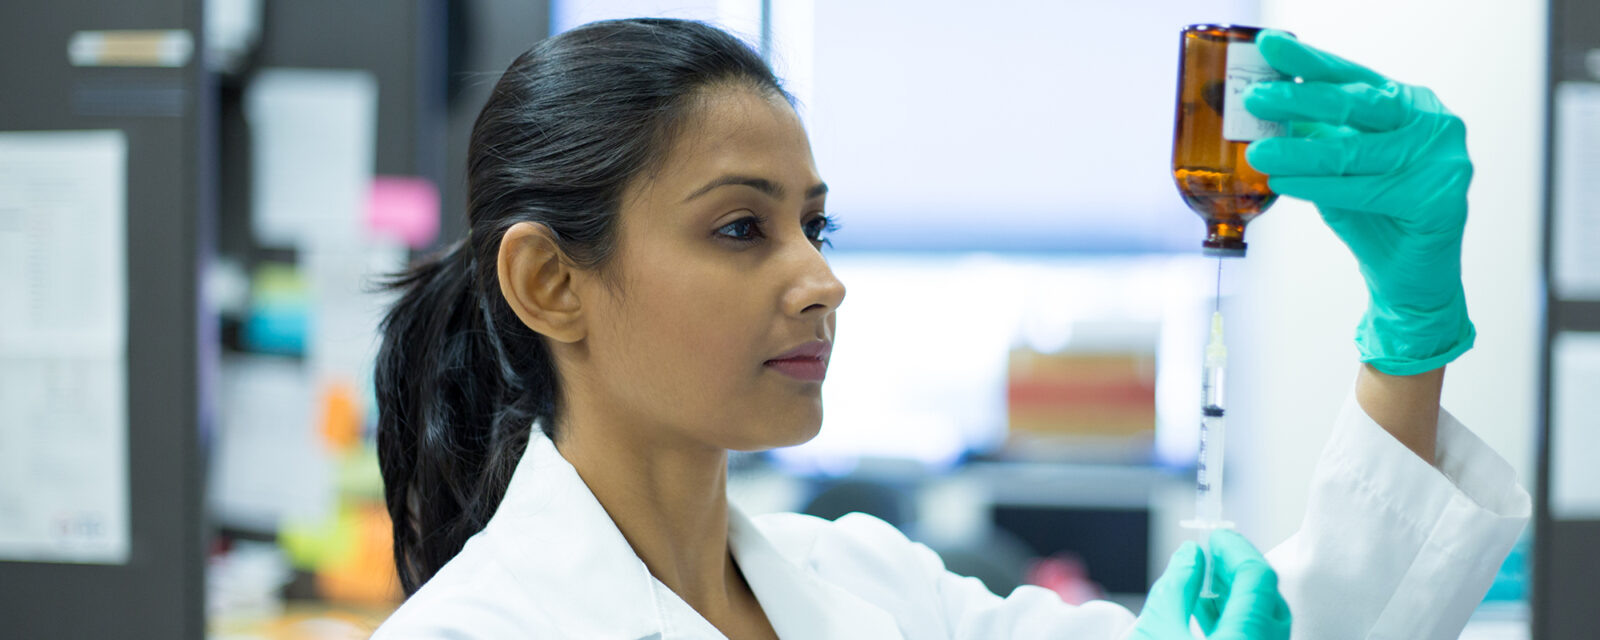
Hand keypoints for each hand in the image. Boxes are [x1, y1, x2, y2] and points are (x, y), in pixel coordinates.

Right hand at [1128, 531, 1290, 638]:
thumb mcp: (1155, 630)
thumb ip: (1176, 588)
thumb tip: (1190, 555)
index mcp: (1243, 639)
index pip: (1258, 578)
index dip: (1236, 549)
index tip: (1215, 536)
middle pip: (1267, 599)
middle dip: (1238, 569)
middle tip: (1212, 552)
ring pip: (1262, 621)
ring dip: (1235, 593)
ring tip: (1204, 576)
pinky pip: (1253, 636)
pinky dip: (1233, 617)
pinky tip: (1205, 607)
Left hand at [1242, 30, 1474, 375]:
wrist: (1406, 277)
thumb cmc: (1372, 217)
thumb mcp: (1336, 167)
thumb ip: (1314, 136)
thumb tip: (1264, 106)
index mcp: (1407, 105)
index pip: (1351, 77)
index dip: (1307, 61)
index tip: (1267, 46)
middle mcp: (1432, 122)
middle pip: (1355, 105)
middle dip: (1299, 99)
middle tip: (1256, 97)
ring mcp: (1443, 158)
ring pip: (1354, 151)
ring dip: (1299, 150)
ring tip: (1258, 150)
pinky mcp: (1442, 197)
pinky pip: (1366, 189)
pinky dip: (1320, 186)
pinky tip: (1283, 181)